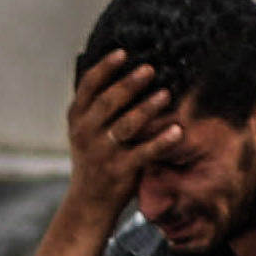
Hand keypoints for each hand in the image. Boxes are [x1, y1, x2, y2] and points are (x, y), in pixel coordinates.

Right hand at [59, 46, 169, 224]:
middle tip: (150, 69)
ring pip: (126, 126)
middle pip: (108, 103)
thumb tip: (121, 68)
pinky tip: (177, 130)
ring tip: (166, 94)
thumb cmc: (94, 158)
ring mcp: (102, 153)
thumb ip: (96, 106)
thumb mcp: (85, 130)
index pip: (88, 87)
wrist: (88, 203)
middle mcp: (86, 133)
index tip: (123, 52)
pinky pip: (144, 153)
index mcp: (77, 118)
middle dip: (129, 84)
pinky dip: (161, 141)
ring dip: (147, 109)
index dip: (105, 68)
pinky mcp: (120, 171)